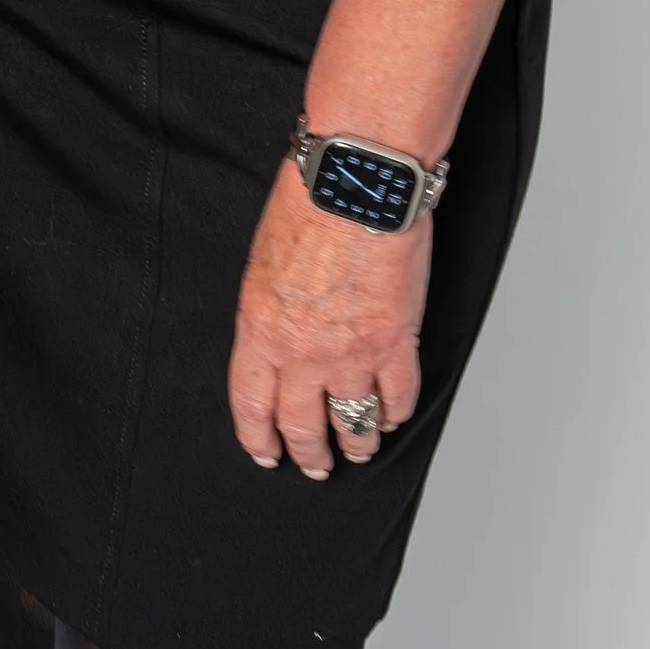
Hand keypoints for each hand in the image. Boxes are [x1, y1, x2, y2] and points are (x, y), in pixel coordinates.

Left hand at [228, 164, 429, 478]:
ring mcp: (352, 352)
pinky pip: (397, 396)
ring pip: (353, 421)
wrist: (354, 182)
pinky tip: (392, 416)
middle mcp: (302, 352)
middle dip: (309, 453)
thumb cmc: (305, 207)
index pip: (252, 405)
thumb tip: (274, 343)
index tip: (266, 452)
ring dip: (356, 443)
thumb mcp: (260, 266)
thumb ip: (267, 314)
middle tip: (315, 465)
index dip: (259, 437)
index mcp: (260, 330)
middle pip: (302, 425)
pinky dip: (395, 413)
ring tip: (358, 450)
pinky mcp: (397, 342)